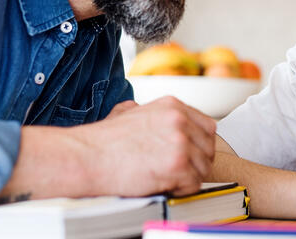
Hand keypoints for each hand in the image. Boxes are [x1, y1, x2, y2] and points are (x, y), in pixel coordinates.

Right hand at [73, 96, 215, 196]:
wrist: (86, 157)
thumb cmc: (102, 141)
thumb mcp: (128, 112)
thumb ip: (149, 112)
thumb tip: (151, 115)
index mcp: (172, 106)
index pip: (207, 127)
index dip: (199, 145)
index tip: (187, 156)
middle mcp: (180, 120)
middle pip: (209, 148)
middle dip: (196, 163)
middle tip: (175, 171)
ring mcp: (180, 141)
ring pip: (204, 168)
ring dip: (187, 177)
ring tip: (163, 178)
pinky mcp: (177, 165)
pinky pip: (194, 184)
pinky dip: (181, 189)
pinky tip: (162, 184)